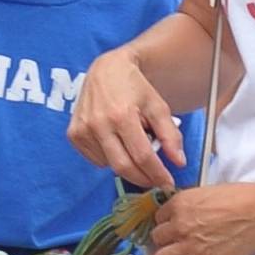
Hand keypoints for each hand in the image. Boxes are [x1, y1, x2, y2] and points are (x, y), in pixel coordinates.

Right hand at [68, 47, 185, 190]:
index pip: (142, 155)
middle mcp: (98, 124)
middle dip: (143, 178)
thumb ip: (170, 135)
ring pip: (110, 165)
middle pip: (123, 167)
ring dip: (127, 164)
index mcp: (121, 114)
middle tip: (156, 180)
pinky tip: (116, 141)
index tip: (168, 184)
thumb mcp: (157, 106)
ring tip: (133, 144)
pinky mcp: (74, 135)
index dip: (157, 173)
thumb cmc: (134, 87)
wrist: (106, 70)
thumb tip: (179, 162)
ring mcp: (83, 130)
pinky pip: (97, 160)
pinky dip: (111, 158)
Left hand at [148, 182, 254, 254]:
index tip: (168, 229)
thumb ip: (191, 204)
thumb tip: (186, 213)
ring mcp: (189, 246)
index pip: (159, 217)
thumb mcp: (208, 193)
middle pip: (157, 239)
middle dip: (163, 243)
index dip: (165, 224)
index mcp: (181, 204)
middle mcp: (180, 224)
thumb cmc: (243, 199)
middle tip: (169, 246)